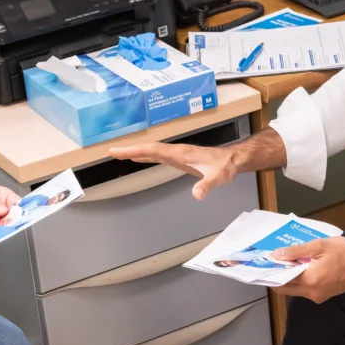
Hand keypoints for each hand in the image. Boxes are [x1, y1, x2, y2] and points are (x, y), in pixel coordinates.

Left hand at [0, 183, 19, 233]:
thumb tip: (2, 209)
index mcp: (2, 196)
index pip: (17, 203)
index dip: (21, 209)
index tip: (19, 215)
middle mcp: (2, 211)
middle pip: (15, 218)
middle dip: (12, 223)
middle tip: (6, 224)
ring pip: (6, 230)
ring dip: (3, 232)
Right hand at [109, 142, 238, 200]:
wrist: (233, 159)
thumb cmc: (226, 166)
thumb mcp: (218, 177)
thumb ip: (207, 185)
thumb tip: (197, 195)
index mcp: (181, 153)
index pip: (155, 150)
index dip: (137, 150)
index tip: (121, 151)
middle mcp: (176, 151)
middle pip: (149, 149)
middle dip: (130, 149)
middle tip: (112, 151)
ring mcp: (177, 154)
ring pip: (152, 151)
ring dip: (136, 152)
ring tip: (119, 154)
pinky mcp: (179, 159)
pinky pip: (157, 156)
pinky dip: (145, 156)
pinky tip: (138, 159)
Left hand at [274, 236, 344, 303]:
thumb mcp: (320, 245)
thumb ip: (297, 250)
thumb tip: (277, 254)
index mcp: (309, 280)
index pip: (282, 280)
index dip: (271, 272)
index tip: (263, 263)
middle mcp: (311, 292)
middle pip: (286, 288)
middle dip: (276, 276)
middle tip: (270, 263)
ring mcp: (317, 296)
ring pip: (295, 290)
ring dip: (288, 278)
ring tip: (282, 262)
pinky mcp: (323, 296)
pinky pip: (304, 289)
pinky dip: (298, 280)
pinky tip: (298, 267)